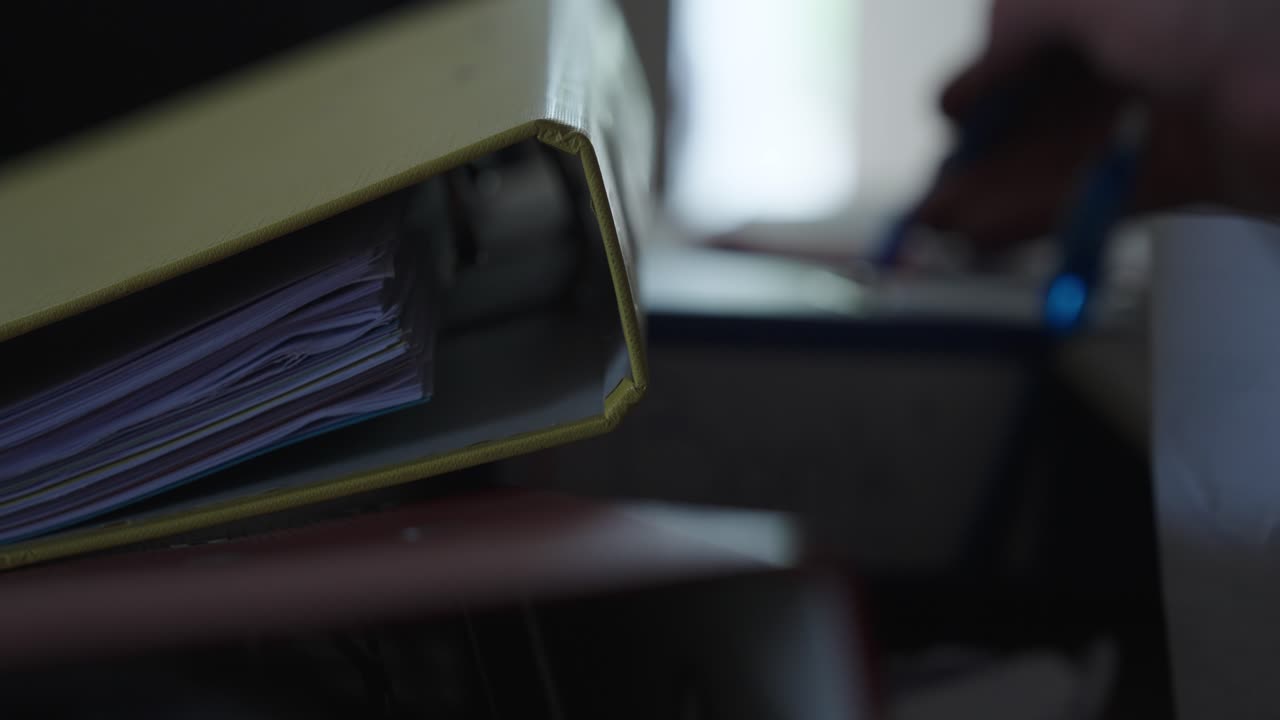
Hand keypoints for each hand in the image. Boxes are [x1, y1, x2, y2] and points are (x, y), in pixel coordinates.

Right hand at [917, 0, 1279, 251]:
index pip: (1042, 32)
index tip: (954, 114)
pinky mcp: (1195, 164)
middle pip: (1049, 102)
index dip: (990, 76)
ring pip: (1071, 153)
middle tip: (935, 192)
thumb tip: (971, 81)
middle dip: (986, 151)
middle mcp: (1151, 40)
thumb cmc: (1217, 13)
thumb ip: (1015, 25)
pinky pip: (1106, 190)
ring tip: (945, 225)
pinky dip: (1045, 213)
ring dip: (1002, 190)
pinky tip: (991, 229)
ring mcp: (1174, 105)